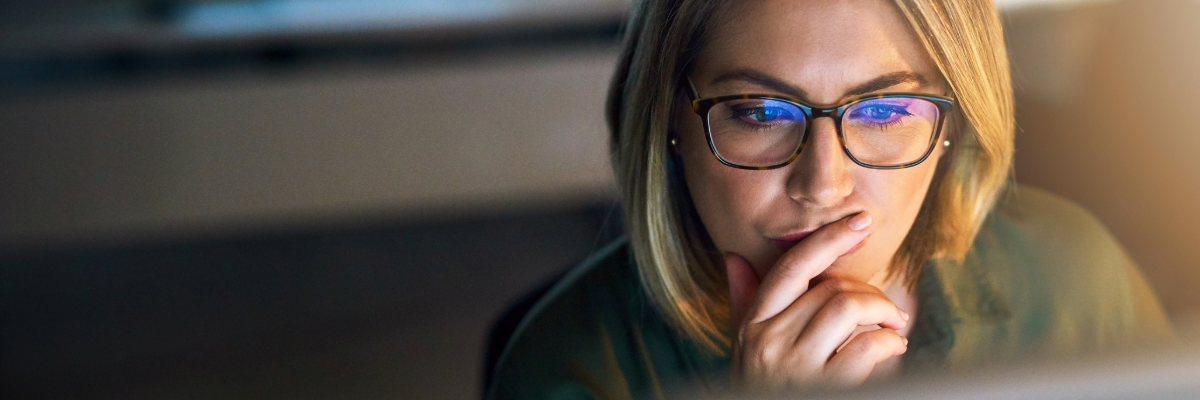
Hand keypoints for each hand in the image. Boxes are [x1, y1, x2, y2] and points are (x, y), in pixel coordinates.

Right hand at [725, 213, 908, 391]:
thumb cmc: (759, 388)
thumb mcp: (742, 346)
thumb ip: (743, 301)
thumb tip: (733, 257)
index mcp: (752, 324)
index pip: (792, 266)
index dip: (829, 238)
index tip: (859, 222)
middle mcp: (768, 341)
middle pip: (829, 288)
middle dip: (868, 292)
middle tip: (886, 309)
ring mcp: (794, 367)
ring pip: (848, 308)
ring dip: (884, 311)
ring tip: (895, 327)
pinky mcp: (823, 388)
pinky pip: (865, 347)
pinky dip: (889, 343)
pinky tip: (893, 349)